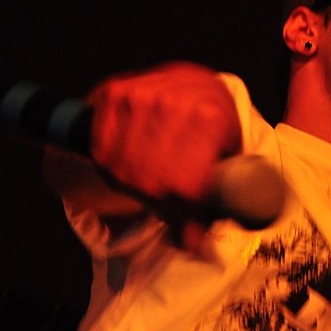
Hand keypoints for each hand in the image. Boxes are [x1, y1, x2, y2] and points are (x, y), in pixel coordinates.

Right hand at [85, 60, 242, 250]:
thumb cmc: (214, 130)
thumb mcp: (228, 163)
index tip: (186, 211)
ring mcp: (141, 95)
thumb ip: (216, 204)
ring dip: (134, 182)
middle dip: (159, 199)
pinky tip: (132, 157)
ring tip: (153, 175)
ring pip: (124, 167)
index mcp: (211, 118)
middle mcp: (174, 102)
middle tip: (168, 195)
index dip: (183, 209)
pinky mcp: (114, 93)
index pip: (186, 186)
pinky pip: (101, 148)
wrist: (197, 86)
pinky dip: (113, 161)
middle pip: (151, 181)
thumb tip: (190, 244)